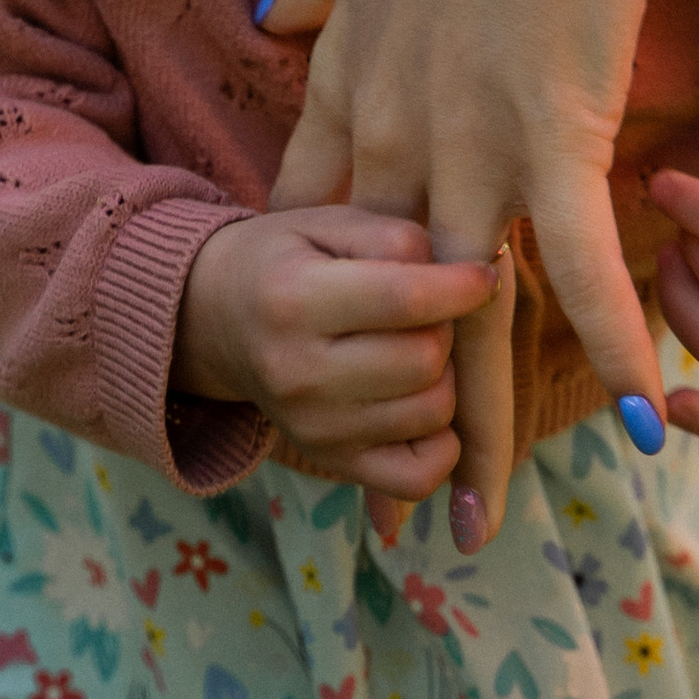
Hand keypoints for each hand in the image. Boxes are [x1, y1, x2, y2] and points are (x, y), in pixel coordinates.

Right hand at [174, 206, 494, 498]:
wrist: (215, 319)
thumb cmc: (285, 260)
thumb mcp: (325, 222)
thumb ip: (392, 238)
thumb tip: (459, 277)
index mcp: (293, 299)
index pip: (404, 300)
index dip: (462, 286)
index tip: (484, 273)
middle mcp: (297, 372)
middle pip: (424, 360)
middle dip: (446, 329)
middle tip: (429, 311)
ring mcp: (313, 427)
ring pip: (432, 412)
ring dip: (445, 378)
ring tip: (416, 350)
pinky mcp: (330, 461)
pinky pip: (418, 476)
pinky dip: (441, 444)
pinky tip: (421, 403)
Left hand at [262, 0, 669, 545]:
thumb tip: (273, 17)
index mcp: (345, 83)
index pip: (320, 233)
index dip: (325, 318)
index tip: (320, 383)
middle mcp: (393, 133)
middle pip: (384, 308)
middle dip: (386, 416)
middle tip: (384, 515)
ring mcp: (468, 137)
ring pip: (467, 314)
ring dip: (480, 424)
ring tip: (477, 520)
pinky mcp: (550, 122)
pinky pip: (577, 261)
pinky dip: (615, 340)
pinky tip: (647, 418)